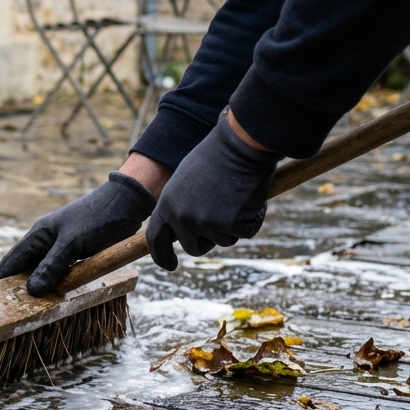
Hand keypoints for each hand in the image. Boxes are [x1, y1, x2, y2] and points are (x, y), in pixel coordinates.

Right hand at [0, 171, 156, 295]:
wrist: (127, 203)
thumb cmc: (97, 218)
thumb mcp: (72, 243)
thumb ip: (52, 266)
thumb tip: (32, 291)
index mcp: (38, 235)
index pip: (11, 262)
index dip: (0, 280)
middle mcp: (45, 242)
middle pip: (24, 269)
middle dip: (17, 288)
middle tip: (10, 312)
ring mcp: (60, 248)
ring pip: (42, 273)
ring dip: (38, 289)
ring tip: (30, 310)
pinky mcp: (75, 253)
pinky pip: (59, 273)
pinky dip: (55, 285)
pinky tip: (55, 298)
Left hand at [146, 112, 282, 270]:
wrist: (241, 143)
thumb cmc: (218, 156)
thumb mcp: (188, 181)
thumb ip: (183, 205)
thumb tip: (186, 228)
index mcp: (167, 204)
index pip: (156, 238)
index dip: (162, 255)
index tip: (170, 266)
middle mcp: (182, 217)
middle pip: (195, 248)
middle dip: (210, 238)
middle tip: (224, 212)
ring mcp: (206, 222)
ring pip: (223, 241)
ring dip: (233, 225)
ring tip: (235, 195)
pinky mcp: (231, 225)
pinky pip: (246, 232)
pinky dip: (253, 218)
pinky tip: (250, 196)